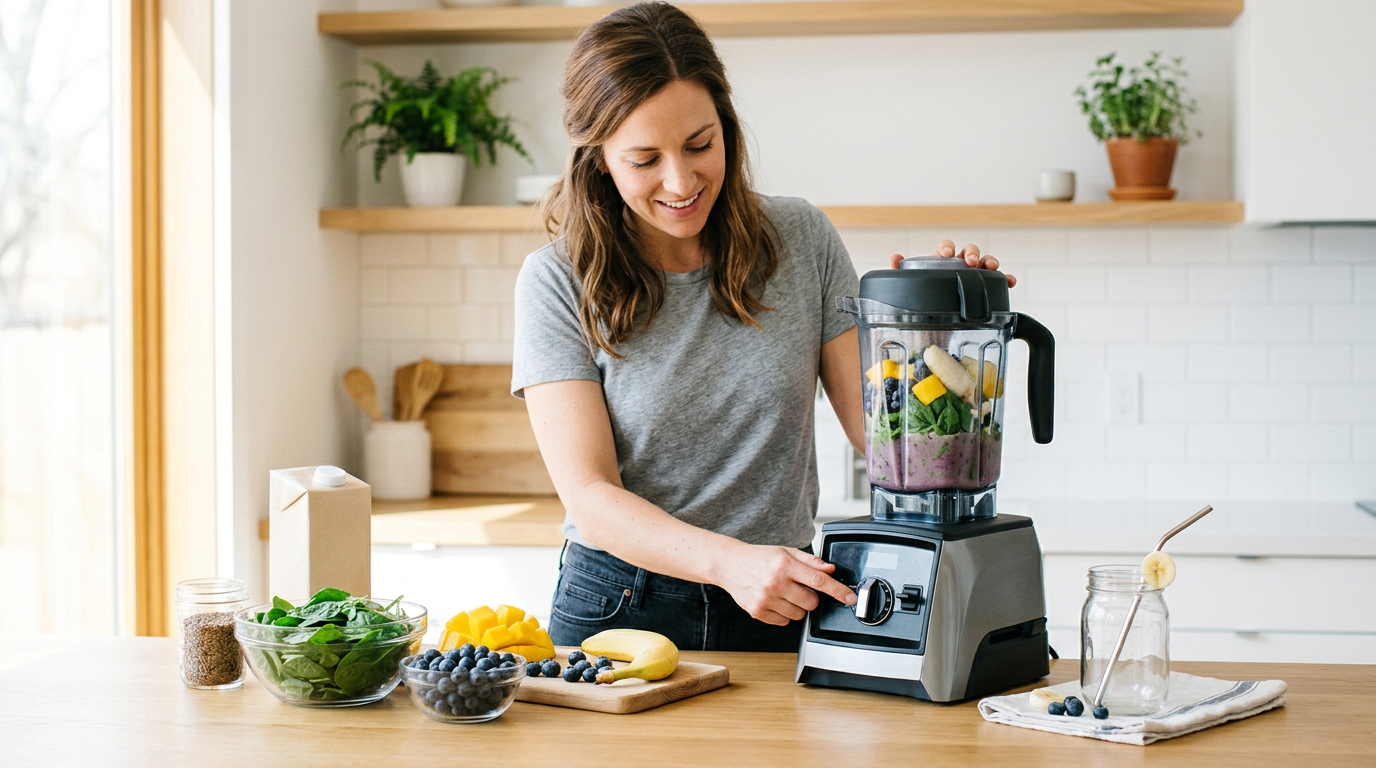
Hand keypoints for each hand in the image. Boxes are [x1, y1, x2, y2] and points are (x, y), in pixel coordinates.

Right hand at [714, 543, 856, 625]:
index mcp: (785, 564)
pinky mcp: (757, 612)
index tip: (850, 598)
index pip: (819, 581)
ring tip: (784, 594)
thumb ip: (810, 561)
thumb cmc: (759, 557)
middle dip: (811, 598)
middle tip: (798, 588)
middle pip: (811, 603)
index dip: (838, 591)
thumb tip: (831, 570)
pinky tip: (774, 601)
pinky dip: (784, 614)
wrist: (730, 564)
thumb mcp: (786, 551)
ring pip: (799, 615)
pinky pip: (784, 622)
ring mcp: (766, 599)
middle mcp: (775, 582)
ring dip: (797, 607)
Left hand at [888, 241, 1016, 287]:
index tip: (946, 253)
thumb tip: (895, 258)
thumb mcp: (911, 285)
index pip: (946, 248)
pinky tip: (1010, 282)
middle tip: (969, 261)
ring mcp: (974, 275)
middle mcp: (960, 265)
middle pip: (969, 251)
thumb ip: (900, 273)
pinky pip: (999, 281)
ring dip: (989, 261)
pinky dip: (1006, 279)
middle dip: (970, 253)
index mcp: (942, 261)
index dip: (947, 247)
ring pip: (984, 262)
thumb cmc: (926, 294)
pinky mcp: (986, 288)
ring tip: (991, 267)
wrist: (936, 316)